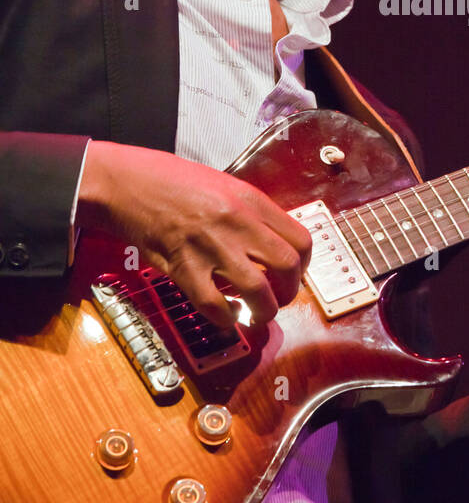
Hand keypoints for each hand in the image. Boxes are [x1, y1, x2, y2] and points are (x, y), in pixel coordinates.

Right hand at [77, 140, 311, 327]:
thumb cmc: (174, 183)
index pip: (300, 239)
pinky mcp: (184, 267)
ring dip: (264, 312)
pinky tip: (226, 317)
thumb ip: (251, 214)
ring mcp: (212, 246)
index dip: (304, 266)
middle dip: (290, 291)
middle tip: (280, 299)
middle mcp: (238, 223)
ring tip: (257, 316)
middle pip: (288, 266)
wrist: (130, 184)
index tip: (294, 274)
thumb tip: (271, 245)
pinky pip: (215, 305)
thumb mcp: (225, 186)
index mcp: (251, 201)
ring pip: (258, 291)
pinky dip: (226, 319)